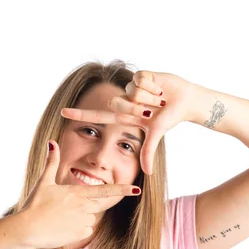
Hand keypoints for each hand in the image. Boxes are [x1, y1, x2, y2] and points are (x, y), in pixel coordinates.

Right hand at [19, 140, 141, 248]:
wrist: (27, 229)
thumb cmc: (34, 204)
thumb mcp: (44, 181)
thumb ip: (51, 162)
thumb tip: (52, 142)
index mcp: (78, 192)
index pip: (106, 191)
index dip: (122, 190)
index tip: (136, 189)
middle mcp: (84, 206)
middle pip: (98, 204)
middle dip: (89, 204)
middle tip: (68, 207)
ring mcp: (83, 221)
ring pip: (90, 217)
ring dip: (80, 216)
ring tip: (59, 217)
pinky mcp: (80, 234)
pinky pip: (85, 230)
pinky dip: (76, 229)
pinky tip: (61, 227)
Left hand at [61, 71, 196, 174]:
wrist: (186, 101)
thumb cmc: (170, 118)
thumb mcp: (156, 134)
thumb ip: (148, 152)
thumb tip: (148, 174)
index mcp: (124, 115)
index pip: (98, 116)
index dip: (81, 114)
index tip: (62, 113)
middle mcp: (125, 100)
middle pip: (117, 103)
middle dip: (137, 108)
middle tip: (152, 110)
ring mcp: (131, 87)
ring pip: (131, 92)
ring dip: (149, 98)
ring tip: (159, 99)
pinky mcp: (141, 74)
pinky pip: (140, 80)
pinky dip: (153, 86)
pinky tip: (160, 88)